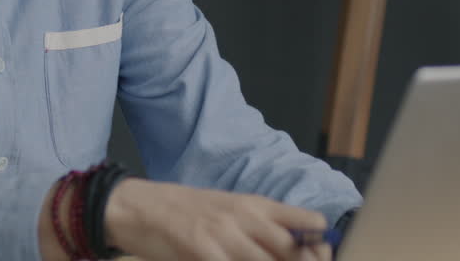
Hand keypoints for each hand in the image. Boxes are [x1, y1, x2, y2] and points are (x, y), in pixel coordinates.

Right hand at [103, 178, 331, 260]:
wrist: (140, 207)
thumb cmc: (186, 210)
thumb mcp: (229, 209)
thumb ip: (261, 226)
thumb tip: (296, 247)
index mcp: (255, 204)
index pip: (307, 223)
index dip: (319, 246)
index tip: (319, 257)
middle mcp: (245, 218)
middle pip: (293, 251)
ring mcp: (225, 236)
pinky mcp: (203, 252)